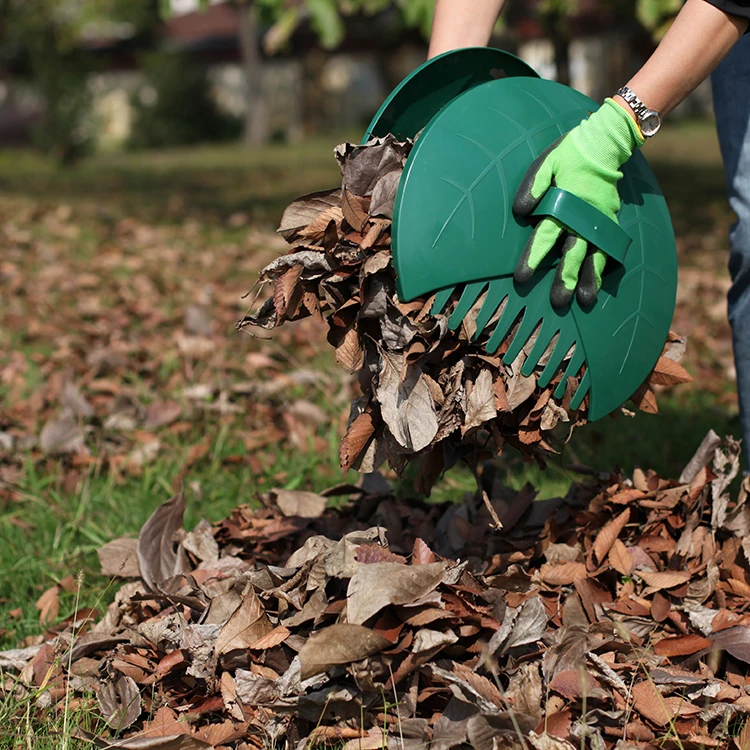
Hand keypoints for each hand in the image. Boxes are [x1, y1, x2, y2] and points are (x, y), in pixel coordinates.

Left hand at [513, 99, 643, 307]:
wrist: (606, 142)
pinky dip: (604, 266)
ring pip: (595, 255)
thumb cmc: (570, 153)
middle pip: (572, 255)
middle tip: (558, 302)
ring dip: (590, 279)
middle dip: (564, 279)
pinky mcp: (610, 220)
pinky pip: (609, 247)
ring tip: (586, 300)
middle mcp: (583, 218)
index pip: (544, 238)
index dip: (532, 259)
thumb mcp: (547, 163)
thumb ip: (533, 187)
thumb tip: (520, 211)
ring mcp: (600, 221)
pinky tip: (600, 282)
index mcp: (563, 206)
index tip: (522, 279)